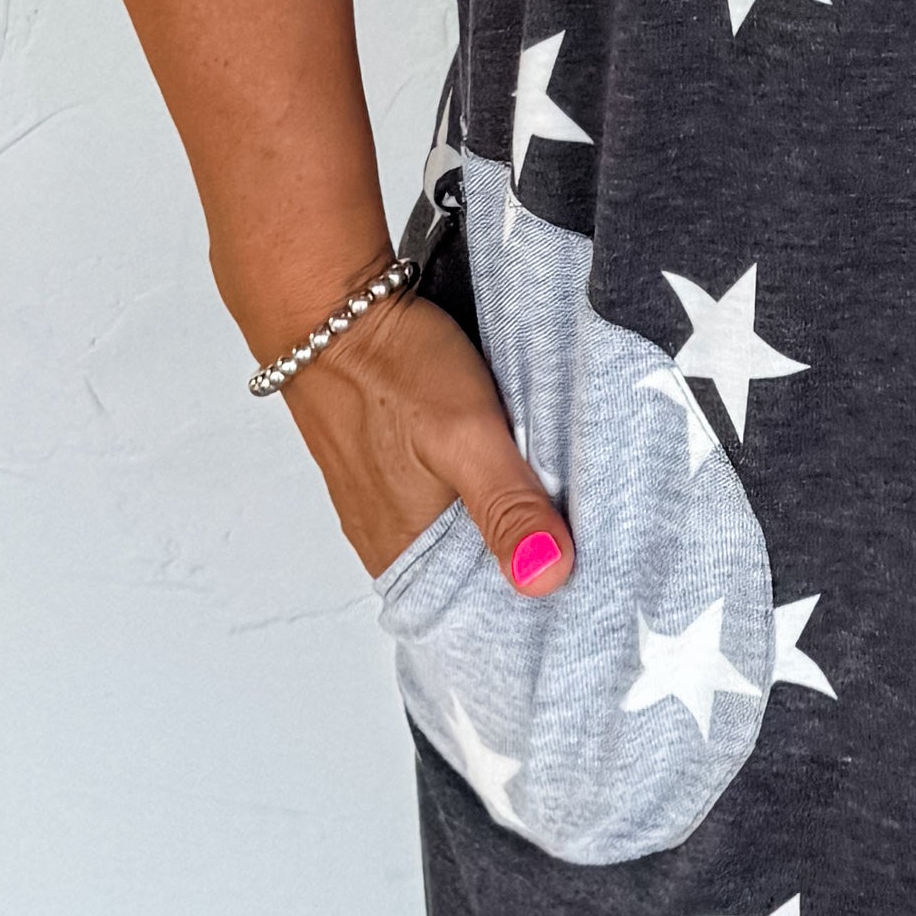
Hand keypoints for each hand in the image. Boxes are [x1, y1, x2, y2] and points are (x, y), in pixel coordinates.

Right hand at [285, 286, 574, 590]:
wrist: (328, 304)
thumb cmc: (389, 366)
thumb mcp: (467, 435)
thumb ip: (507, 507)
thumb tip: (546, 578)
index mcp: (401, 552)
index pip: (477, 611)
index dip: (531, 600)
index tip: (587, 584)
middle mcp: (387, 538)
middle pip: (473, 574)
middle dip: (525, 558)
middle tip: (586, 536)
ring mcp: (385, 499)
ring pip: (461, 531)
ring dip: (504, 518)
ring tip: (555, 501)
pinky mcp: (391, 463)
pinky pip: (445, 497)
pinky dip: (481, 488)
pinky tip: (510, 467)